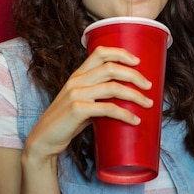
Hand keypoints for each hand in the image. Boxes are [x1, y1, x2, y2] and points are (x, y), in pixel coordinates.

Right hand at [22, 46, 152, 163]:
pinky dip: (125, 114)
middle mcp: (76, 80)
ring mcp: (75, 94)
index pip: (100, 53)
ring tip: (148, 103)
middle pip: (112, 68)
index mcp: (78, 74)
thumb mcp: (83, 100)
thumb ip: (100, 93)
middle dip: (135, 75)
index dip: (121, 53)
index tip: (138, 61)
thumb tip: (130, 92)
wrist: (43, 140)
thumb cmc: (68, 121)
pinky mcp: (77, 109)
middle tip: (149, 85)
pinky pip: (108, 109)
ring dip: (135, 95)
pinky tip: (135, 120)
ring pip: (113, 87)